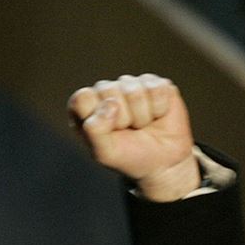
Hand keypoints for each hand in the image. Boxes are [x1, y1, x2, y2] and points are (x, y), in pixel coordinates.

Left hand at [67, 74, 198, 198]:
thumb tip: (110, 103)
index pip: (83, 98)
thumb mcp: (105, 153)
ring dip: (142, 116)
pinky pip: (156, 89)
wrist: (161, 161)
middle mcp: (105, 91)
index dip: (98, 117)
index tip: (108, 132)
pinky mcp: (155, 82)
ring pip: (134, 90)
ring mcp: (130, 84)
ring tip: (141, 124)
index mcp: (85, 106)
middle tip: (127, 130)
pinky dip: (159, 108)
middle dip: (123, 118)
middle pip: (109, 91)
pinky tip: (156, 115)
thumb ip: (95, 131)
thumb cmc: (128, 156)